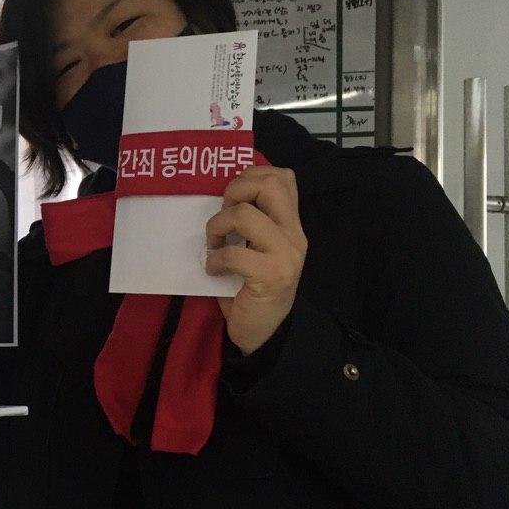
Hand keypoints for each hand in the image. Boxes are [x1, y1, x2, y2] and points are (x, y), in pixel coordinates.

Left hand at [205, 166, 306, 355]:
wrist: (264, 333)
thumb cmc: (251, 287)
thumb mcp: (254, 247)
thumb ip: (249, 221)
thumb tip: (220, 195)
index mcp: (290, 223)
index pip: (282, 176)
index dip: (250, 175)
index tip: (230, 197)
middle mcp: (294, 234)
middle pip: (269, 184)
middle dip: (235, 191)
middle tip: (222, 215)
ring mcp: (286, 254)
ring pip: (245, 214)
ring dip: (217, 226)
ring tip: (214, 245)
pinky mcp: (271, 275)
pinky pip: (234, 253)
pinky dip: (215, 260)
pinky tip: (214, 271)